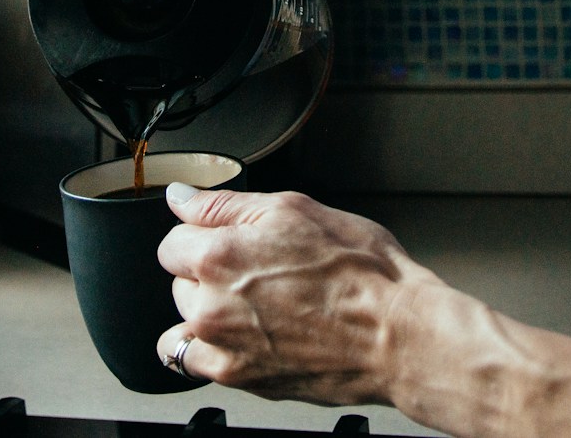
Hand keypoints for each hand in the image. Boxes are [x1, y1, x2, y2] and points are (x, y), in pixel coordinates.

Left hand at [154, 185, 445, 405]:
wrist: (396, 335)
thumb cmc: (361, 273)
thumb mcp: (296, 210)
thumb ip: (225, 204)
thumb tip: (181, 196)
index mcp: (220, 254)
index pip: (174, 237)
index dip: (206, 233)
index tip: (233, 240)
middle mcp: (211, 303)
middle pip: (178, 277)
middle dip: (208, 269)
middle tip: (258, 270)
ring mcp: (220, 344)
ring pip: (184, 316)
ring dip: (207, 307)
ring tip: (254, 304)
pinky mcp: (235, 376)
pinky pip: (187, 359)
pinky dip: (203, 346)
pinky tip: (234, 335)